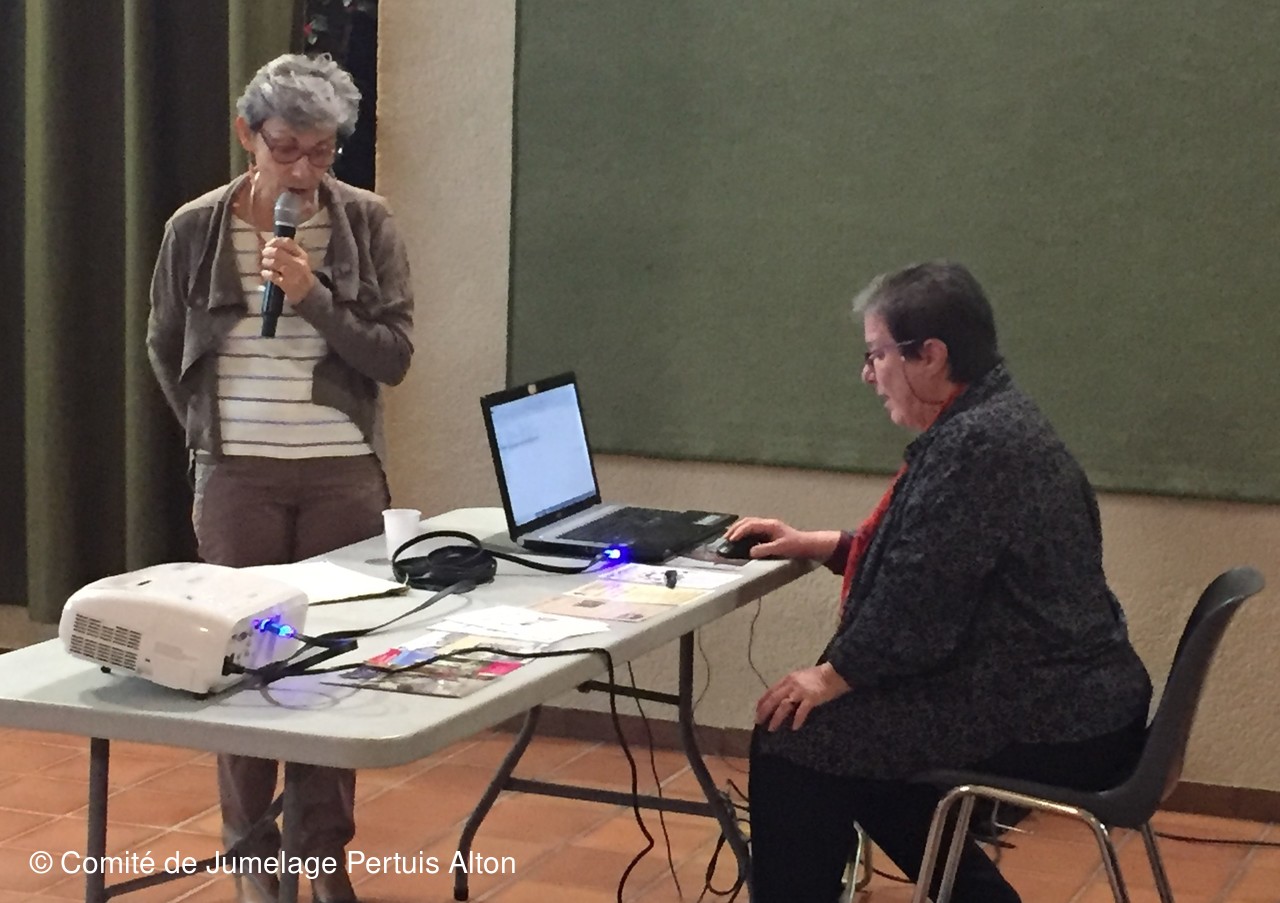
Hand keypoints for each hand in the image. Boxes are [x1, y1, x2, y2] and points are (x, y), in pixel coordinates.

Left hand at [261, 237, 315, 303]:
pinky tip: (265, 273)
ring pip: (275, 263)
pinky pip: (272, 275)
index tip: (267, 245)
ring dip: (266, 262)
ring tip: (265, 264)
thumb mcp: (297, 260)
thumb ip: (285, 251)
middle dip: (267, 252)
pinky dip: (266, 273)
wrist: (308, 293)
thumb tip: (266, 244)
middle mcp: (299, 263)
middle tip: (264, 254)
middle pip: (278, 252)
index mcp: (301, 255)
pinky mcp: (287, 284)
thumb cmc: (299, 274)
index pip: (287, 242)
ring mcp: (293, 274)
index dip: (275, 241)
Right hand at [722, 517, 838, 559]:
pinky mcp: (770, 532)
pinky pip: (753, 529)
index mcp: (770, 525)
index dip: (739, 532)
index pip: (750, 525)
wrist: (809, 545)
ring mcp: (769, 527)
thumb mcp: (780, 549)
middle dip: (735, 529)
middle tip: (725, 538)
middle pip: (747, 522)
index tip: (730, 539)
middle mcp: (768, 524)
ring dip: (738, 529)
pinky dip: (744, 532)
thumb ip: (764, 550)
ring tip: (730, 537)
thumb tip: (750, 552)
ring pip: (749, 524)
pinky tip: (741, 540)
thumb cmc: (797, 546)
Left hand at [755, 663, 850, 730]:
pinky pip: (801, 710)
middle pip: (773, 699)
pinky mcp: (811, 698)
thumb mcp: (800, 677)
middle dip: (764, 711)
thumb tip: (782, 696)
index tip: (757, 711)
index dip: (762, 702)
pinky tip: (794, 727)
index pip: (770, 691)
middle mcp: (791, 684)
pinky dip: (797, 719)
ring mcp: (801, 691)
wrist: (834, 674)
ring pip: (784, 706)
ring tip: (772, 728)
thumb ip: (790, 685)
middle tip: (758, 722)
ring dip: (776, 718)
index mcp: (788, 679)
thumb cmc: (818, 676)